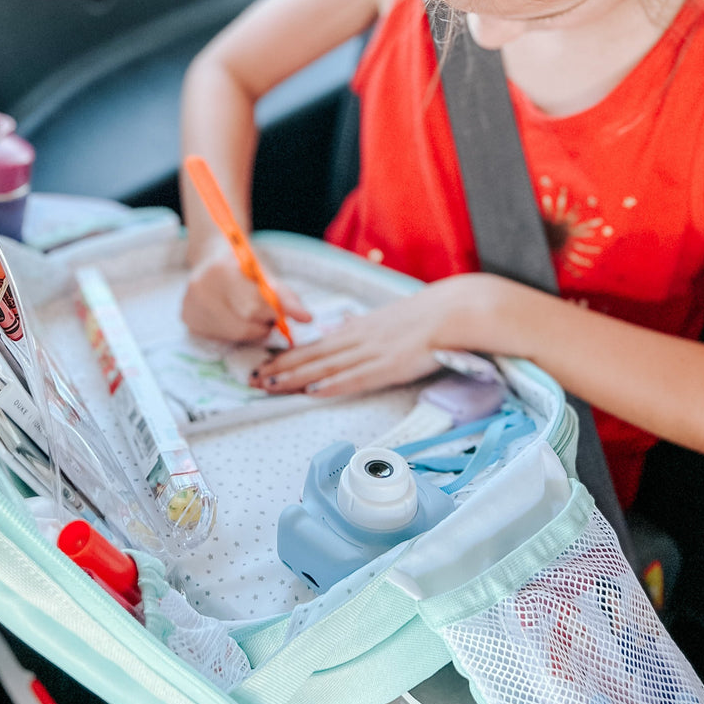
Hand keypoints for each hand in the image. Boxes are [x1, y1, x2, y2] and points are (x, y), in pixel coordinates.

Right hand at [181, 244, 311, 342]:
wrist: (212, 255)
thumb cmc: (244, 264)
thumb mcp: (266, 274)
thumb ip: (287, 297)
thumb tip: (307, 319)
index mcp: (222, 270)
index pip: (254, 306)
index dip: (271, 314)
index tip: (276, 311)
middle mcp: (200, 288)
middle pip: (243, 324)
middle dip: (260, 323)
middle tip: (263, 312)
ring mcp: (190, 304)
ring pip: (232, 334)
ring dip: (248, 329)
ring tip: (245, 312)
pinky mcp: (186, 318)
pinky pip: (218, 335)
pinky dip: (231, 330)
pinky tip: (229, 314)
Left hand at [252, 277, 479, 396]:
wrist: (451, 312)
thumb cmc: (423, 317)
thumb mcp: (384, 319)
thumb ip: (360, 328)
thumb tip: (341, 328)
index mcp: (356, 330)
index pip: (314, 346)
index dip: (286, 356)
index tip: (263, 364)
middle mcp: (357, 340)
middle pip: (311, 356)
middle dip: (279, 368)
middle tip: (252, 379)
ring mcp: (371, 353)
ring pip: (325, 368)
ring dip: (295, 378)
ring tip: (270, 386)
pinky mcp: (388, 366)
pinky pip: (354, 379)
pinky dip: (331, 385)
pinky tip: (312, 392)